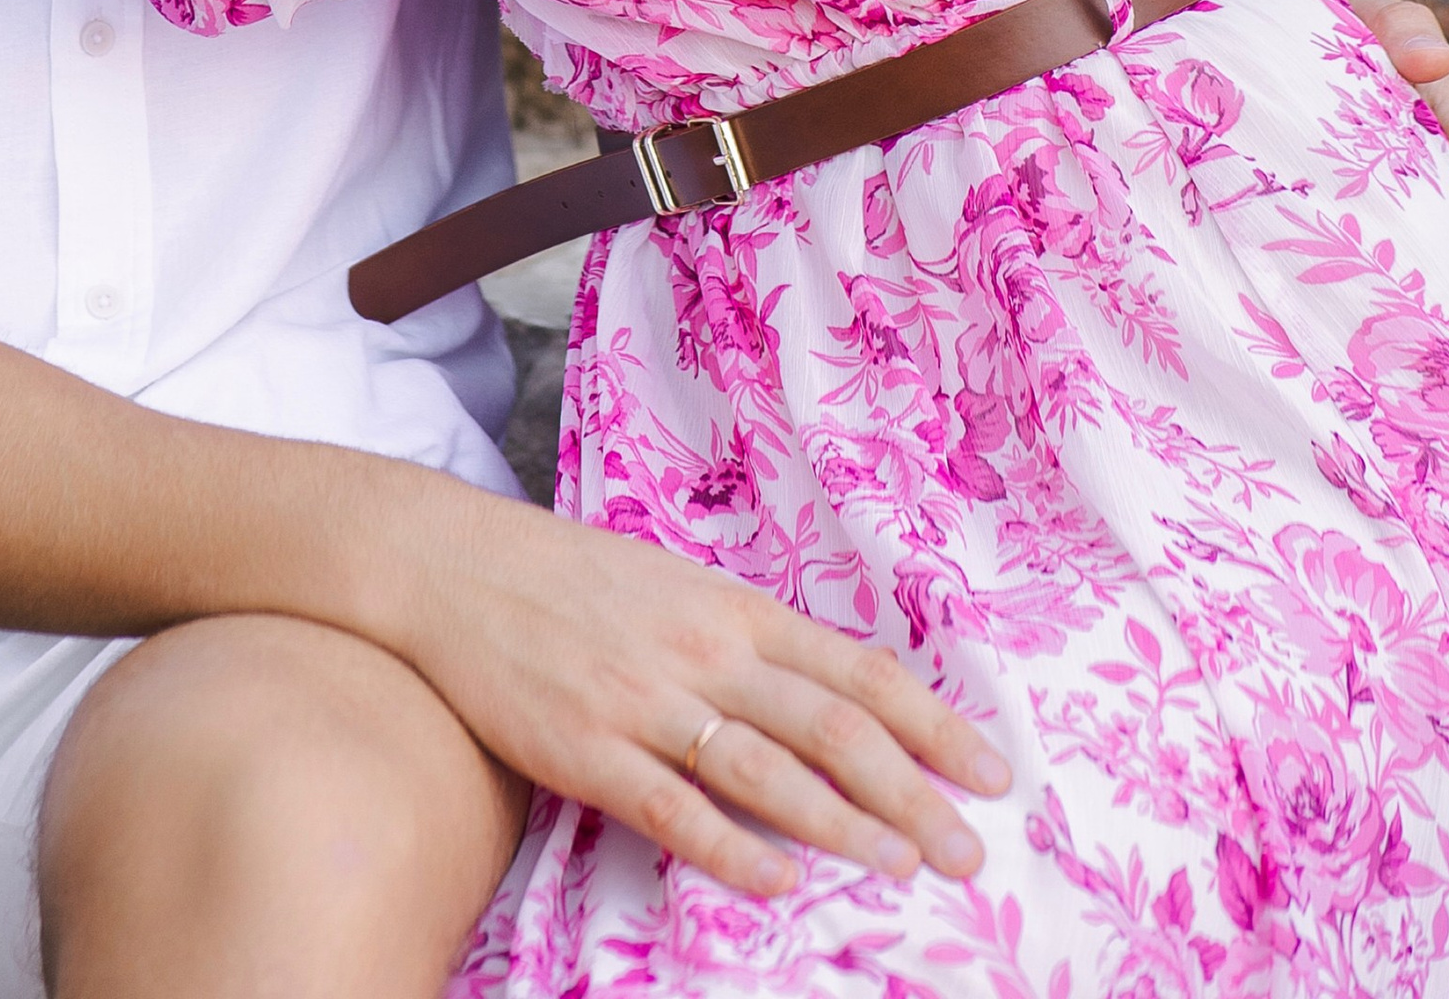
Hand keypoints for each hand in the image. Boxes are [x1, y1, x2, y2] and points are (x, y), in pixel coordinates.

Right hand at [384, 477, 1009, 903]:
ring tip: (905, 866)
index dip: (933, 724)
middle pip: (831, 726)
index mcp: (732, 607)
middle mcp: (703, 650)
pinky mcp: (587, 749)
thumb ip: (752, 638)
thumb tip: (840, 686)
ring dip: (843, 822)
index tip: (993, 773)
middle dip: (913, 792)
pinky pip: (671, 807)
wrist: (455, 568)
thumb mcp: (677, 585)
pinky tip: (780, 880)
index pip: (858, 671)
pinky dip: (730, 846)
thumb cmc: (572, 578)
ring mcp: (645, 701)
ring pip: (765, 769)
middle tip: (970, 851)